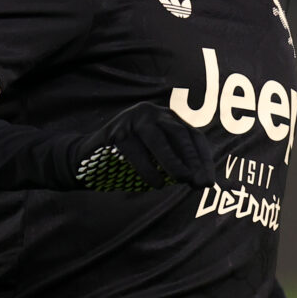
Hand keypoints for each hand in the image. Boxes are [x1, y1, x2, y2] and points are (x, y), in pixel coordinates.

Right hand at [70, 102, 214, 190]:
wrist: (89, 161)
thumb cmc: (131, 162)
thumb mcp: (158, 161)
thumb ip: (178, 166)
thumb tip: (203, 181)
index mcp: (166, 118)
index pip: (193, 136)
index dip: (203, 159)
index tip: (208, 182)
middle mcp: (151, 113)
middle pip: (178, 133)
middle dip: (191, 159)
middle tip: (198, 182)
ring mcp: (131, 120)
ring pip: (157, 139)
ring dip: (172, 162)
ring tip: (181, 180)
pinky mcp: (114, 132)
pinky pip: (135, 152)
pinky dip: (148, 170)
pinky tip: (156, 184)